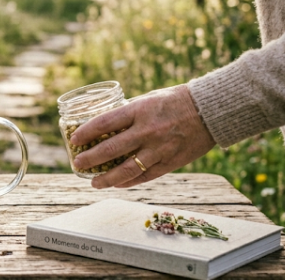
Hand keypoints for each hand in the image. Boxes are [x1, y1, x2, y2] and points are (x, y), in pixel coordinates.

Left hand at [70, 85, 215, 188]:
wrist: (210, 110)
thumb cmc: (175, 100)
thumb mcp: (147, 99)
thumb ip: (128, 112)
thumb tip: (107, 123)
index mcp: (138, 111)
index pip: (104, 123)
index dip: (86, 133)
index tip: (73, 139)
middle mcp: (146, 131)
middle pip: (111, 149)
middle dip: (90, 159)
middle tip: (78, 164)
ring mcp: (159, 149)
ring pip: (127, 169)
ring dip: (107, 178)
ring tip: (94, 183)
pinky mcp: (170, 162)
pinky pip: (145, 176)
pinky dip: (129, 182)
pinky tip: (117, 184)